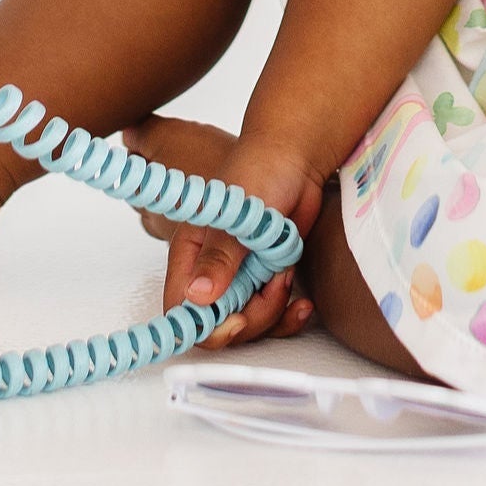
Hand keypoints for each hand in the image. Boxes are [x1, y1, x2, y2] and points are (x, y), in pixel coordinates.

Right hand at [154, 135, 325, 349]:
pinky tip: (303, 304)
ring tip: (285, 276)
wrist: (297, 160)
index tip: (236, 319)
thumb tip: (197, 296)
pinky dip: (288, 316)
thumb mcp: (236, 215)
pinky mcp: (267, 279)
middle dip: (251, 317)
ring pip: (250, 324)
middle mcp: (212, 272)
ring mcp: (242, 278)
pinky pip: (274, 316)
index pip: (182, 309)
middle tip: (272, 285)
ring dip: (273, 311)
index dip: (205, 325)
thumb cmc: (259, 171)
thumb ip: (218, 257)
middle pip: (219, 324)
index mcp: (191, 255)